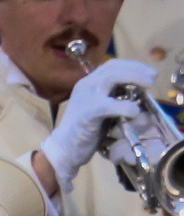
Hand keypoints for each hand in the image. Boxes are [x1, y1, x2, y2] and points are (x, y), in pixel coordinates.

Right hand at [37, 57, 161, 195]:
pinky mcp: (87, 113)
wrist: (63, 150)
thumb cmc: (84, 131)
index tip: (149, 72)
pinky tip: (134, 112)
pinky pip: (110, 105)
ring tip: (148, 86)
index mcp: (88, 83)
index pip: (112, 65)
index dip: (133, 65)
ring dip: (134, 78)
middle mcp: (85, 86)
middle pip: (113, 67)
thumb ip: (115, 98)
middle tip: (153, 78)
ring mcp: (85, 98)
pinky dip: (126, 107)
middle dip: (137, 69)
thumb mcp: (101, 108)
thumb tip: (139, 92)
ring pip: (111, 78)